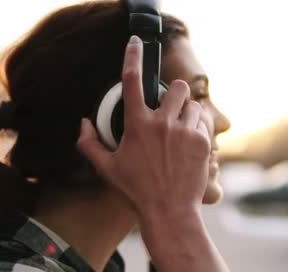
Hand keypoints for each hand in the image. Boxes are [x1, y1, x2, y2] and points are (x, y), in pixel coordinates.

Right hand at [77, 35, 210, 219]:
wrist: (169, 211)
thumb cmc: (136, 191)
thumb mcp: (107, 168)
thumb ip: (89, 143)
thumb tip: (84, 123)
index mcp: (137, 125)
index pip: (132, 80)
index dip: (132, 56)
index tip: (135, 43)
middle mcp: (162, 123)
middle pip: (176, 87)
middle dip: (174, 94)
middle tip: (171, 110)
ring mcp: (184, 132)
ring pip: (192, 103)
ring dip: (187, 112)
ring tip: (181, 131)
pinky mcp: (202, 142)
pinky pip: (203, 122)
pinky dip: (198, 128)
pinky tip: (190, 144)